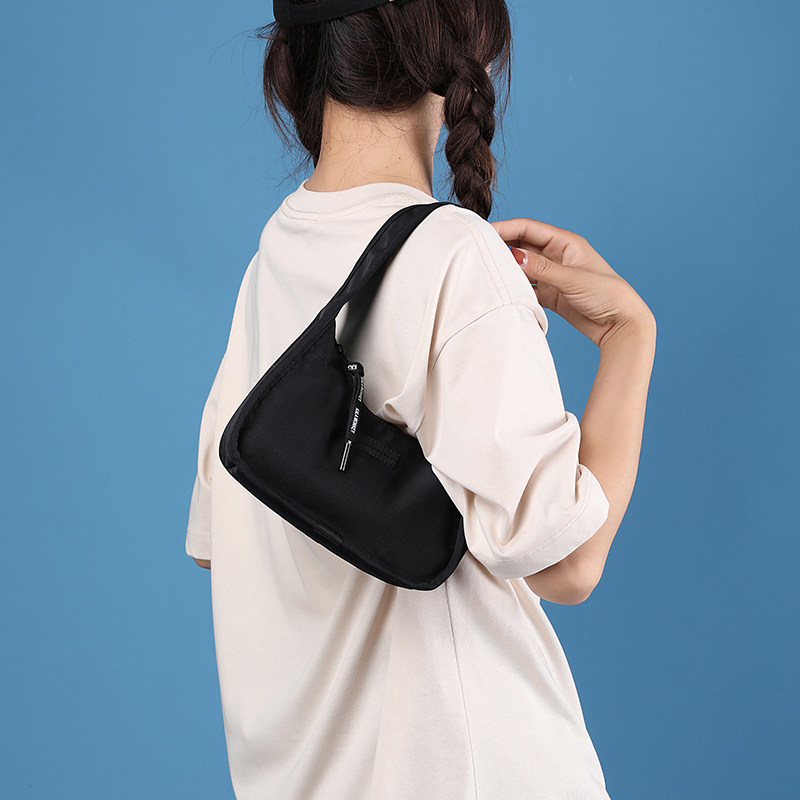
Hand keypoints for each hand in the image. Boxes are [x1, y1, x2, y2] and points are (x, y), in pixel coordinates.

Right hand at [490, 216, 654, 347]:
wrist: (621, 324)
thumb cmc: (607, 295)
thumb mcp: (572, 279)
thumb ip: (541, 268)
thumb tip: (512, 255)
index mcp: (565, 242)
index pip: (528, 228)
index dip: (504, 228)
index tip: (482, 234)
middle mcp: (557, 255)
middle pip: (522, 245)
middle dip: (501, 247)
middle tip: (477, 253)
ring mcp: (553, 275)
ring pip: (522, 266)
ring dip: (506, 269)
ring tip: (485, 272)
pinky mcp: (551, 293)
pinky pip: (527, 286)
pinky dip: (515, 287)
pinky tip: (502, 291)